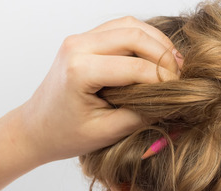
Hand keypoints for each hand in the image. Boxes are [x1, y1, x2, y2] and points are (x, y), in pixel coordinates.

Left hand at [12, 16, 182, 164]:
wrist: (37, 128)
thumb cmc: (67, 135)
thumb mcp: (108, 132)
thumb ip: (142, 115)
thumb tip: (174, 103)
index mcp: (79, 71)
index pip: (134, 67)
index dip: (163, 79)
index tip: (181, 93)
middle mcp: (77, 46)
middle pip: (134, 35)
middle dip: (164, 54)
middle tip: (183, 75)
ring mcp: (79, 39)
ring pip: (130, 26)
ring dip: (157, 42)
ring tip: (176, 64)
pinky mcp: (85, 39)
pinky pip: (121, 28)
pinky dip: (144, 39)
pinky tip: (158, 57)